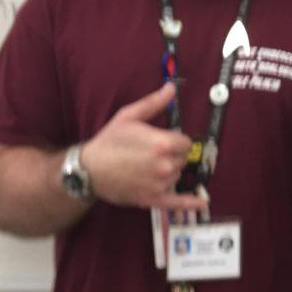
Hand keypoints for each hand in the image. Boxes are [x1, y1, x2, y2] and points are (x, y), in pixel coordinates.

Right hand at [80, 83, 206, 211]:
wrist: (88, 169)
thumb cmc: (108, 141)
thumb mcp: (128, 116)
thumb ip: (153, 103)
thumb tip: (171, 88)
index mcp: (162, 143)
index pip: (186, 142)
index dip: (176, 140)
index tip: (165, 140)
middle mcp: (165, 165)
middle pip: (183, 158)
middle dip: (173, 154)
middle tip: (152, 153)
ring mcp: (160, 184)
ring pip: (177, 175)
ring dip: (170, 171)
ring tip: (148, 166)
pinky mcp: (152, 199)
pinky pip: (177, 202)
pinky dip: (190, 203)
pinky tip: (202, 203)